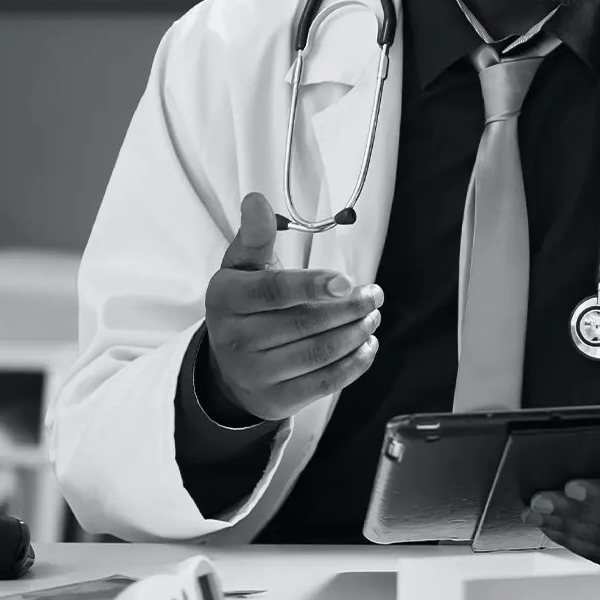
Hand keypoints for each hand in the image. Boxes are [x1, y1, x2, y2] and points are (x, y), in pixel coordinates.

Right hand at [203, 193, 381, 422]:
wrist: (230, 366)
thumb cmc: (245, 304)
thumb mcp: (242, 268)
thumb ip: (255, 236)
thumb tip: (256, 199)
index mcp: (225, 299)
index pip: (273, 292)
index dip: (312, 285)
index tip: (347, 280)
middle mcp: (234, 340)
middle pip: (303, 323)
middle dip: (349, 307)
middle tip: (375, 294)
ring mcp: (254, 374)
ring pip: (318, 353)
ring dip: (356, 333)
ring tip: (373, 315)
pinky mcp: (276, 400)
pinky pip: (324, 382)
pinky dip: (354, 363)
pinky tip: (368, 344)